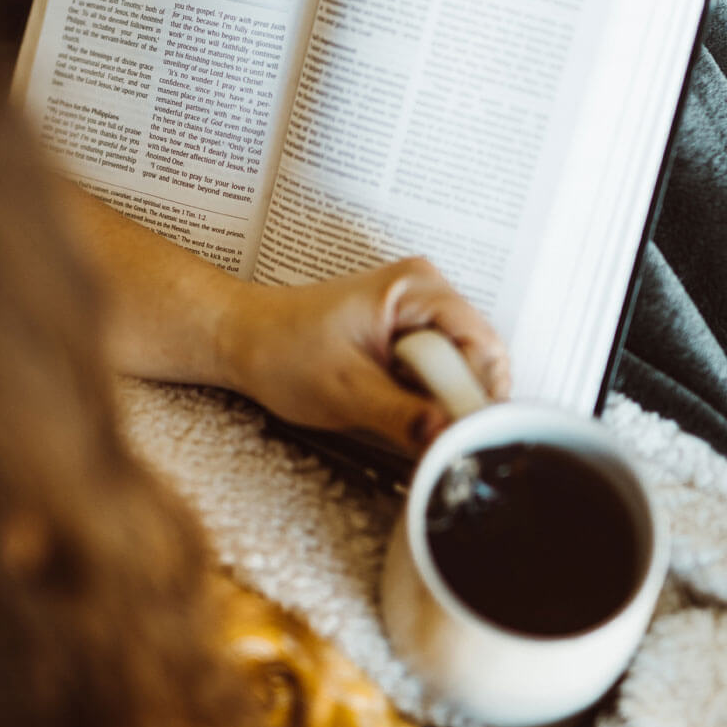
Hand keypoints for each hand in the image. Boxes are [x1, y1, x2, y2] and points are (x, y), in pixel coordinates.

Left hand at [218, 258, 509, 453]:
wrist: (244, 339)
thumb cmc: (281, 351)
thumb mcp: (345, 391)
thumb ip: (402, 416)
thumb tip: (447, 438)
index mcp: (416, 288)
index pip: (482, 345)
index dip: (479, 393)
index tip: (464, 435)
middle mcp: (427, 290)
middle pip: (479, 356)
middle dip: (461, 400)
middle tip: (433, 435)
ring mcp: (420, 309)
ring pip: (463, 368)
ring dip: (443, 401)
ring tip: (406, 417)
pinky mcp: (410, 330)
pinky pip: (441, 369)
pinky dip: (428, 396)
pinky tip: (400, 406)